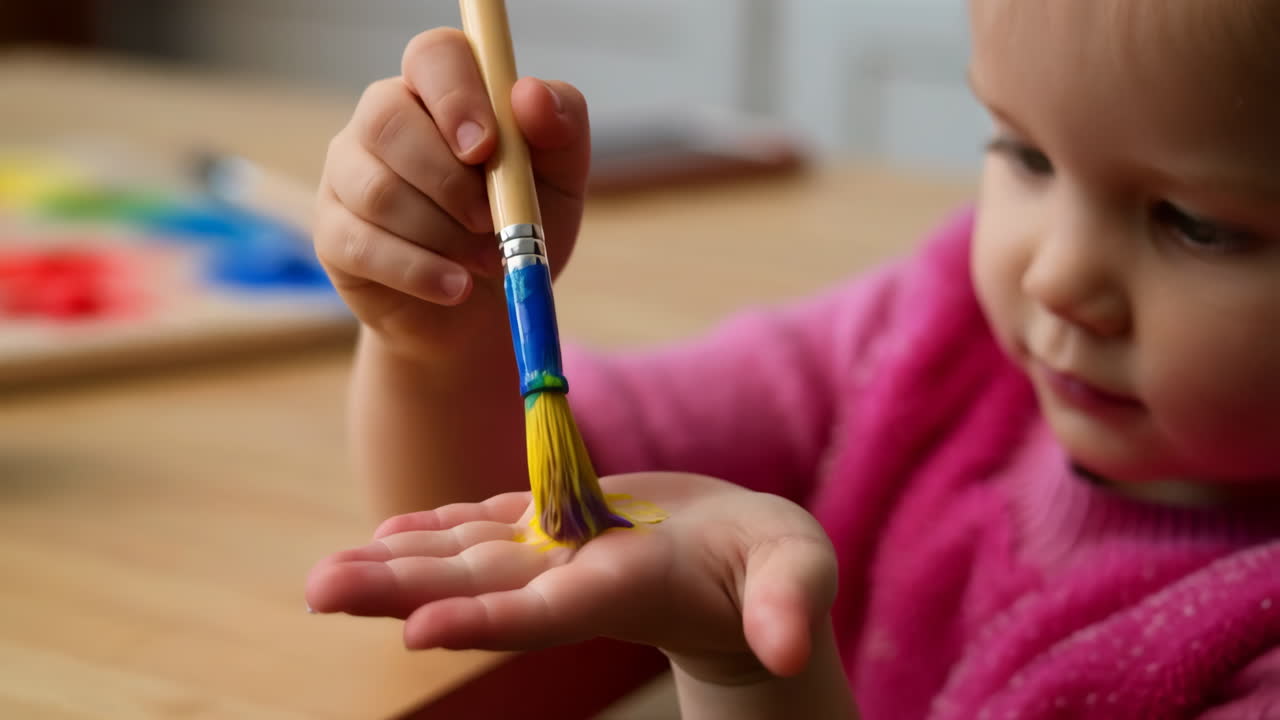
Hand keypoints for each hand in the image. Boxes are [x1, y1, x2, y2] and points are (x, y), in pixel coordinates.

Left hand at [306, 473, 837, 682]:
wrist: (741, 568)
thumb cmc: (777, 575)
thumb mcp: (795, 578)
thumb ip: (786, 606)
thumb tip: (790, 643)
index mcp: (627, 590)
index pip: (548, 613)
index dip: (486, 620)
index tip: (415, 633)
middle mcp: (576, 579)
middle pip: (479, 588)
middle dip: (400, 592)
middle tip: (319, 592)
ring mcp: (560, 554)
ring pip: (467, 558)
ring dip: (395, 563)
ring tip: (326, 573)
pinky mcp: (560, 525)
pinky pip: (488, 525)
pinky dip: (436, 527)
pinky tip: (387, 528)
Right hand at [313, 28, 590, 360]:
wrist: (486, 312)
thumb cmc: (519, 226)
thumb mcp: (560, 180)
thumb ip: (561, 127)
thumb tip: (530, 94)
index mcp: (441, 90)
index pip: (434, 56)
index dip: (456, 95)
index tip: (485, 148)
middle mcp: (384, 119)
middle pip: (389, 119)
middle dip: (449, 181)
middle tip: (492, 222)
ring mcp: (348, 174)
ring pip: (378, 190)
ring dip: (443, 234)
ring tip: (487, 262)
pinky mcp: (332, 234)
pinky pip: (362, 245)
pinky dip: (419, 272)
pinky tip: (454, 288)